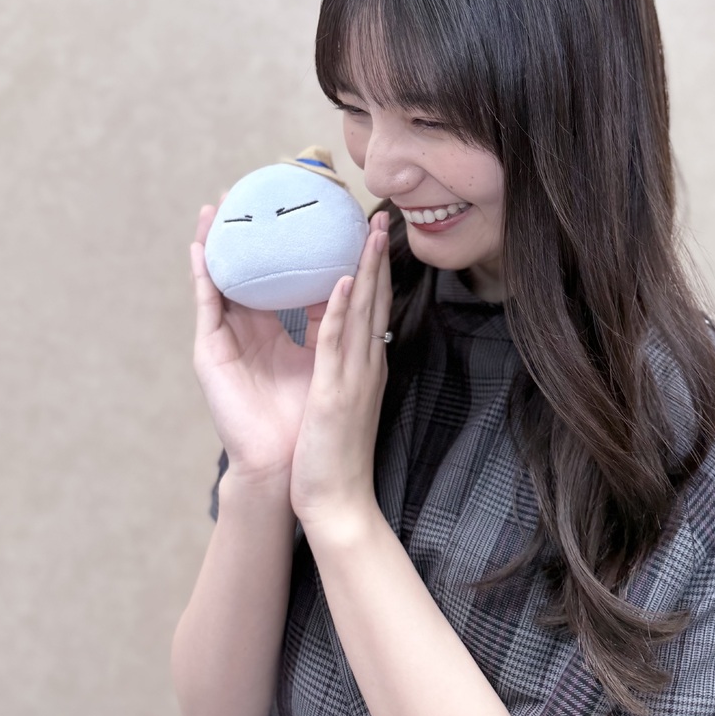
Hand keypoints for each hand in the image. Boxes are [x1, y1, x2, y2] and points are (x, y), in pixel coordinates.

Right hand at [190, 201, 322, 487]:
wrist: (291, 469)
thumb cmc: (313, 420)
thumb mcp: (331, 357)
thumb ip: (335, 319)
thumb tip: (355, 279)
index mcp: (286, 330)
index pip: (289, 275)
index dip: (295, 243)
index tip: (303, 205)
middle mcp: (255, 330)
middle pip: (253, 270)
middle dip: (253, 232)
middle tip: (254, 188)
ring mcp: (230, 340)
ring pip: (225, 279)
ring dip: (220, 242)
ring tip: (218, 205)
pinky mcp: (212, 354)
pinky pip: (209, 305)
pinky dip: (206, 274)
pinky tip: (203, 247)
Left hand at [289, 210, 391, 536]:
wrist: (338, 499)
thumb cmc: (334, 452)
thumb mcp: (342, 398)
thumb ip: (345, 365)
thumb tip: (341, 338)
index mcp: (367, 363)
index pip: (374, 306)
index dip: (375, 268)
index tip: (374, 235)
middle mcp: (367, 363)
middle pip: (375, 299)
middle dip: (377, 256)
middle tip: (380, 216)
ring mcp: (356, 376)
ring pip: (363, 311)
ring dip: (366, 268)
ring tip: (370, 231)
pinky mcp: (336, 391)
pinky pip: (338, 342)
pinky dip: (343, 309)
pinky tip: (344, 281)